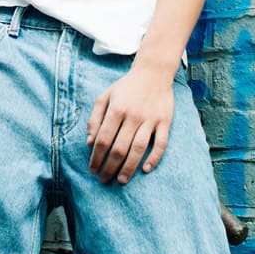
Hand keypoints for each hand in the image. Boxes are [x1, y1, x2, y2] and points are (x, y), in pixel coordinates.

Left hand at [86, 67, 174, 183]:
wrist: (153, 73)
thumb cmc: (126, 87)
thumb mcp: (105, 96)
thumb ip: (95, 118)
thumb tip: (90, 142)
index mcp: (116, 109)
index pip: (103, 139)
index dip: (96, 157)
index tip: (92, 169)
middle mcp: (133, 115)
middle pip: (119, 147)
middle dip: (109, 167)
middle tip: (104, 180)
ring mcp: (150, 119)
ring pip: (138, 149)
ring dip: (129, 167)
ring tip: (121, 180)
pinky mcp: (165, 122)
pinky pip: (161, 144)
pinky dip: (154, 158)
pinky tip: (145, 169)